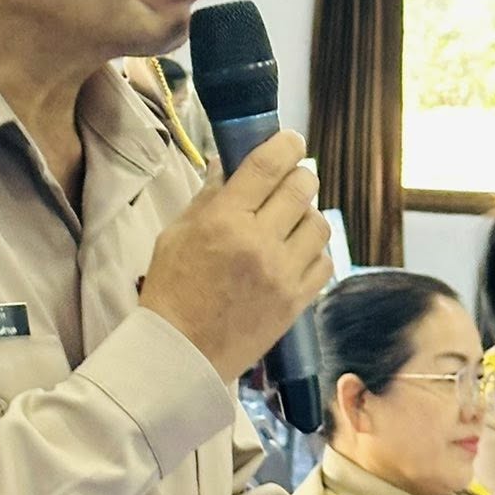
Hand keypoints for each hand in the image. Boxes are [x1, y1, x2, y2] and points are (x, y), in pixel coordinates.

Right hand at [140, 132, 330, 382]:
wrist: (179, 353)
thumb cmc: (170, 291)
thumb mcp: (175, 235)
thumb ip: (208, 197)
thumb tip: (228, 164)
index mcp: (224, 221)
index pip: (268, 165)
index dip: (286, 144)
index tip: (291, 141)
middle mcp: (259, 242)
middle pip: (302, 188)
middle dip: (300, 175)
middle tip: (291, 180)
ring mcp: (282, 273)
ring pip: (319, 224)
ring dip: (308, 215)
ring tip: (291, 222)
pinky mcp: (296, 301)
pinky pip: (325, 262)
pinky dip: (315, 252)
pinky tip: (296, 254)